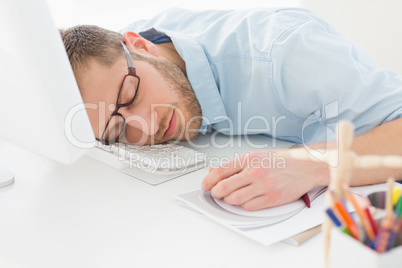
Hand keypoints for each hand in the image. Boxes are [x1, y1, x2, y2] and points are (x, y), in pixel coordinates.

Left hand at [201, 149, 328, 210]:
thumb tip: (214, 170)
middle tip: (216, 194)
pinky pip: (249, 207)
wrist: (305, 166)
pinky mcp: (272, 199)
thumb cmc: (281, 161)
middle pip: (224, 187)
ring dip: (229, 200)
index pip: (220, 171)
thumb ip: (235, 164)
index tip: (205, 186)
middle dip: (216, 193)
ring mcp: (264, 186)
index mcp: (249, 159)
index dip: (208, 181)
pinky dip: (244, 205)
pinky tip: (247, 200)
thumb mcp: (256, 156)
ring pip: (234, 199)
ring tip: (231, 197)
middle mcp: (255, 172)